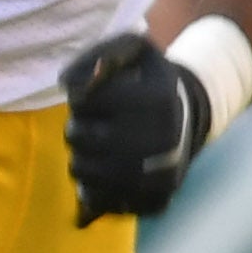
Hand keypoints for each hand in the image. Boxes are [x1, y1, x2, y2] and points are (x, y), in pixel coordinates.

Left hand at [59, 32, 215, 224]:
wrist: (184, 119)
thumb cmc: (147, 82)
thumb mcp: (134, 51)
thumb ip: (101, 54)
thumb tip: (67, 82)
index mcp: (157, 99)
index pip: (83, 101)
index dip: (81, 99)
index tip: (96, 99)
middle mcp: (163, 139)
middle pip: (78, 137)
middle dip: (77, 127)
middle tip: (96, 124)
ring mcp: (162, 175)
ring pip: (80, 170)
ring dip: (80, 156)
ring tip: (100, 146)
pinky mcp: (155, 201)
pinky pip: (97, 199)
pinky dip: (90, 186)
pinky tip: (105, 171)